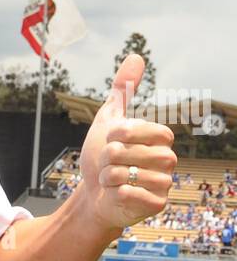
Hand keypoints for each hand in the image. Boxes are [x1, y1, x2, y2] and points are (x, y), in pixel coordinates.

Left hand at [76, 54, 176, 231]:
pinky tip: (115, 195)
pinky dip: (113, 194)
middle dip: (108, 158)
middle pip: (132, 152)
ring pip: (126, 174)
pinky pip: (129, 194)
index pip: (148, 129)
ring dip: (107, 177)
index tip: (113, 139)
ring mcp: (163, 184)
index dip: (123, 134)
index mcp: (160, 139)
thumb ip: (123, 90)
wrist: (92, 196)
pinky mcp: (155, 205)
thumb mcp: (109, 119)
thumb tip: (136, 55)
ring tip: (110, 180)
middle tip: (108, 165)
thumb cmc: (102, 157)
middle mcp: (167, 161)